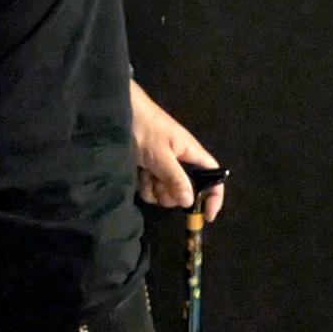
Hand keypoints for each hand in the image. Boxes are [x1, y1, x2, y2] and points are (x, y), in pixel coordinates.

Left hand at [130, 79, 224, 221]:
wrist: (119, 115)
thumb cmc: (145, 129)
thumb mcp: (161, 155)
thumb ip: (176, 178)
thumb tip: (189, 202)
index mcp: (190, 153)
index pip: (212, 176)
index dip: (214, 195)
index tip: (207, 216)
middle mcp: (180, 160)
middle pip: (186, 189)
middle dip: (173, 194)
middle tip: (161, 186)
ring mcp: (163, 165)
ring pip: (166, 191)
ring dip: (156, 190)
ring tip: (146, 176)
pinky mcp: (148, 168)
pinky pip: (151, 187)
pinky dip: (145, 185)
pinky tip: (138, 175)